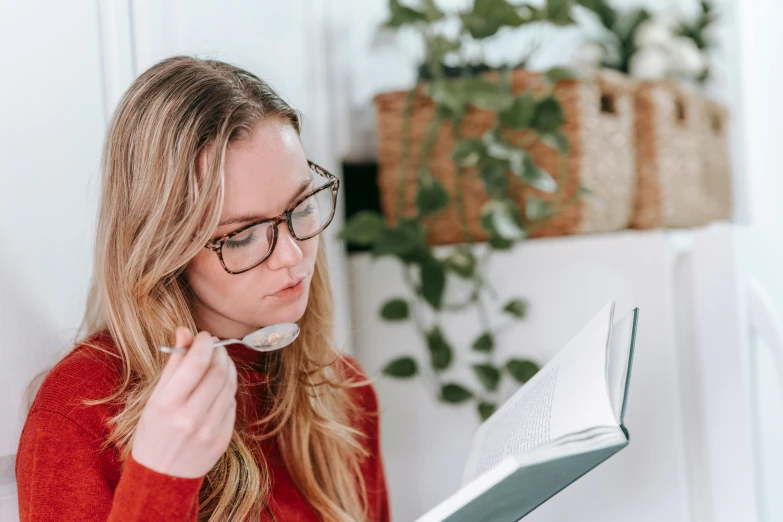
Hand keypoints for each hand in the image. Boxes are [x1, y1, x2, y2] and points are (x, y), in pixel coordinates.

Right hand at [131, 327, 237, 477]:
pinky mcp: (223, 439)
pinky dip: (227, 390)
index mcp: (167, 405)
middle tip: (214, 346)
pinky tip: (218, 388)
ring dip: (227, 368)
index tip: (205, 336)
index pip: (197, 363)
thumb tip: (185, 331)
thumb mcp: (155, 398)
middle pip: (218, 372)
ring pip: (229, 386)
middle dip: (219, 353)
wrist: (161, 477)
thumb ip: (173, 364)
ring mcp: (210, 430)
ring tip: (218, 362)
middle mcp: (190, 417)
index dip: (205, 343)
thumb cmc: (153, 432)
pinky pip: (231, 405)